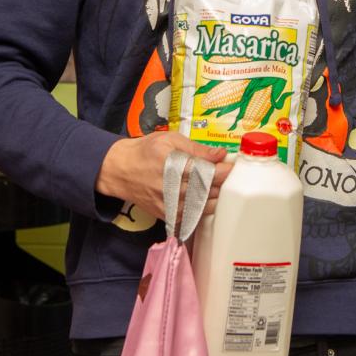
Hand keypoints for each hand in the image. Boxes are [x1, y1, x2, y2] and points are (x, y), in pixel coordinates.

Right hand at [96, 132, 230, 220]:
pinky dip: (204, 207)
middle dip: (224, 183)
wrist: (120, 170)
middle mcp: (171, 188)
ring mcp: (169, 205)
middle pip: (208, 190)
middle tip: (232, 176)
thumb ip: (197, 148)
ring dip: (217, 197)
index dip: (224, 171)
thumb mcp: (170, 140)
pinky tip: (208, 197)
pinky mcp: (167, 216)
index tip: (234, 167)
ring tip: (221, 186)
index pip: (206, 172)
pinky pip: (193, 216)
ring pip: (203, 206)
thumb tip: (220, 154)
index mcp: (172, 165)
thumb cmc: (146, 151)